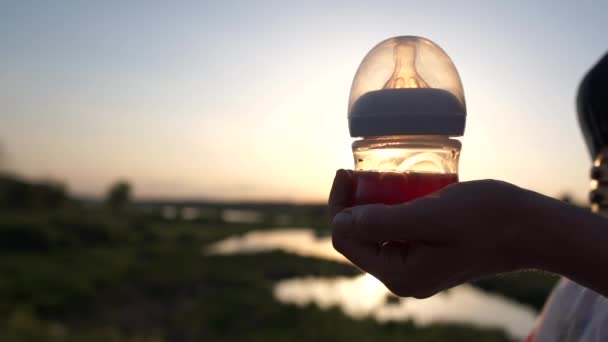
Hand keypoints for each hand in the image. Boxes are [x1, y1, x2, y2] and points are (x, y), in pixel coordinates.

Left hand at [328, 169, 556, 297]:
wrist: (531, 228)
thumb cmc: (486, 218)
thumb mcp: (430, 216)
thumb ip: (382, 222)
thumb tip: (339, 223)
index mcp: (399, 275)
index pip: (346, 240)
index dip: (339, 205)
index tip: (345, 171)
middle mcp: (403, 277)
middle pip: (359, 238)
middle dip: (354, 204)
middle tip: (359, 171)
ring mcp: (416, 268)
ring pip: (376, 233)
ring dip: (371, 204)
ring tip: (377, 176)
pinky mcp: (428, 255)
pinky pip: (397, 231)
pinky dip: (392, 208)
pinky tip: (398, 188)